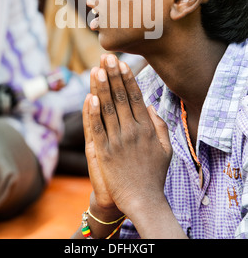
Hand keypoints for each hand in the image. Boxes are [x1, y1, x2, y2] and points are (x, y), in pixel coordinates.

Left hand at [87, 54, 171, 216]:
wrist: (143, 200)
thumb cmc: (154, 174)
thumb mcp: (166, 148)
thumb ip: (160, 125)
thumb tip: (149, 105)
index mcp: (147, 128)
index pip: (135, 97)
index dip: (127, 79)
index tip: (122, 63)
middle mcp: (132, 131)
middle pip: (121, 97)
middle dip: (113, 75)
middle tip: (107, 57)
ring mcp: (117, 141)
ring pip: (108, 108)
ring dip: (102, 87)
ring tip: (97, 69)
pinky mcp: (104, 152)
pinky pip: (98, 128)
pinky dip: (93, 112)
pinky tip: (90, 96)